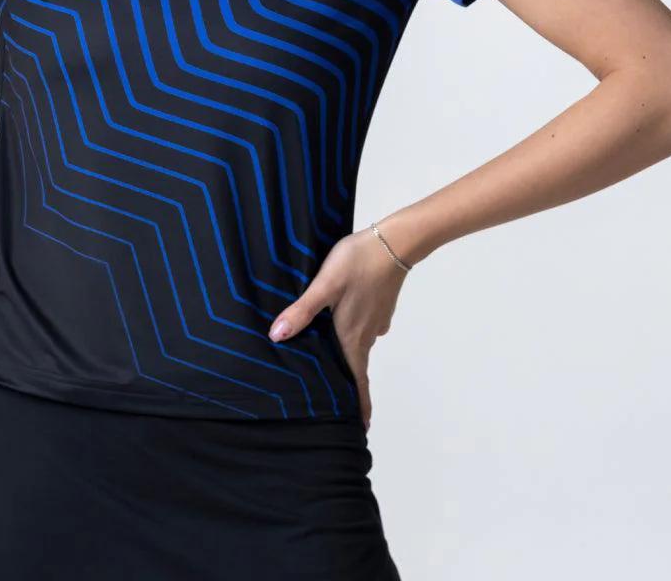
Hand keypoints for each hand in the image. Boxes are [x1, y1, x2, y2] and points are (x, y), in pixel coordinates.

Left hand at [267, 226, 408, 429]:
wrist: (394, 241)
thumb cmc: (358, 262)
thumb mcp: (325, 285)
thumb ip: (302, 311)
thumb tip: (276, 337)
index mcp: (353, 336)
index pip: (357, 381)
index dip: (358, 406)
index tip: (359, 428)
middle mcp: (367, 333)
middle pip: (356, 366)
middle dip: (347, 383)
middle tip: (335, 397)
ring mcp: (376, 319)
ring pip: (358, 344)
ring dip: (348, 355)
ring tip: (330, 359)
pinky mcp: (379, 304)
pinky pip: (363, 326)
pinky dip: (353, 331)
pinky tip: (340, 321)